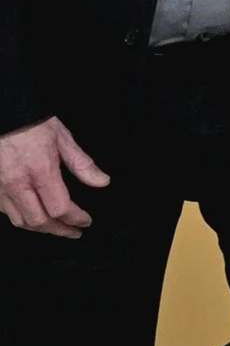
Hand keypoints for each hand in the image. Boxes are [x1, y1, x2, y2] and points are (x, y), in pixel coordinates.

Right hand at [0, 117, 108, 238]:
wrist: (4, 114)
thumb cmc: (32, 124)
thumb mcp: (63, 138)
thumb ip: (82, 163)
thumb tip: (102, 182)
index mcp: (40, 171)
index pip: (60, 207)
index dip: (76, 218)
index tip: (86, 221)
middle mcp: (18, 184)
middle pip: (39, 221)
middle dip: (60, 230)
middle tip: (74, 231)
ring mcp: (1, 189)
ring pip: (21, 221)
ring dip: (41, 229)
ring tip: (58, 228)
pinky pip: (7, 212)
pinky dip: (23, 218)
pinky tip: (35, 216)